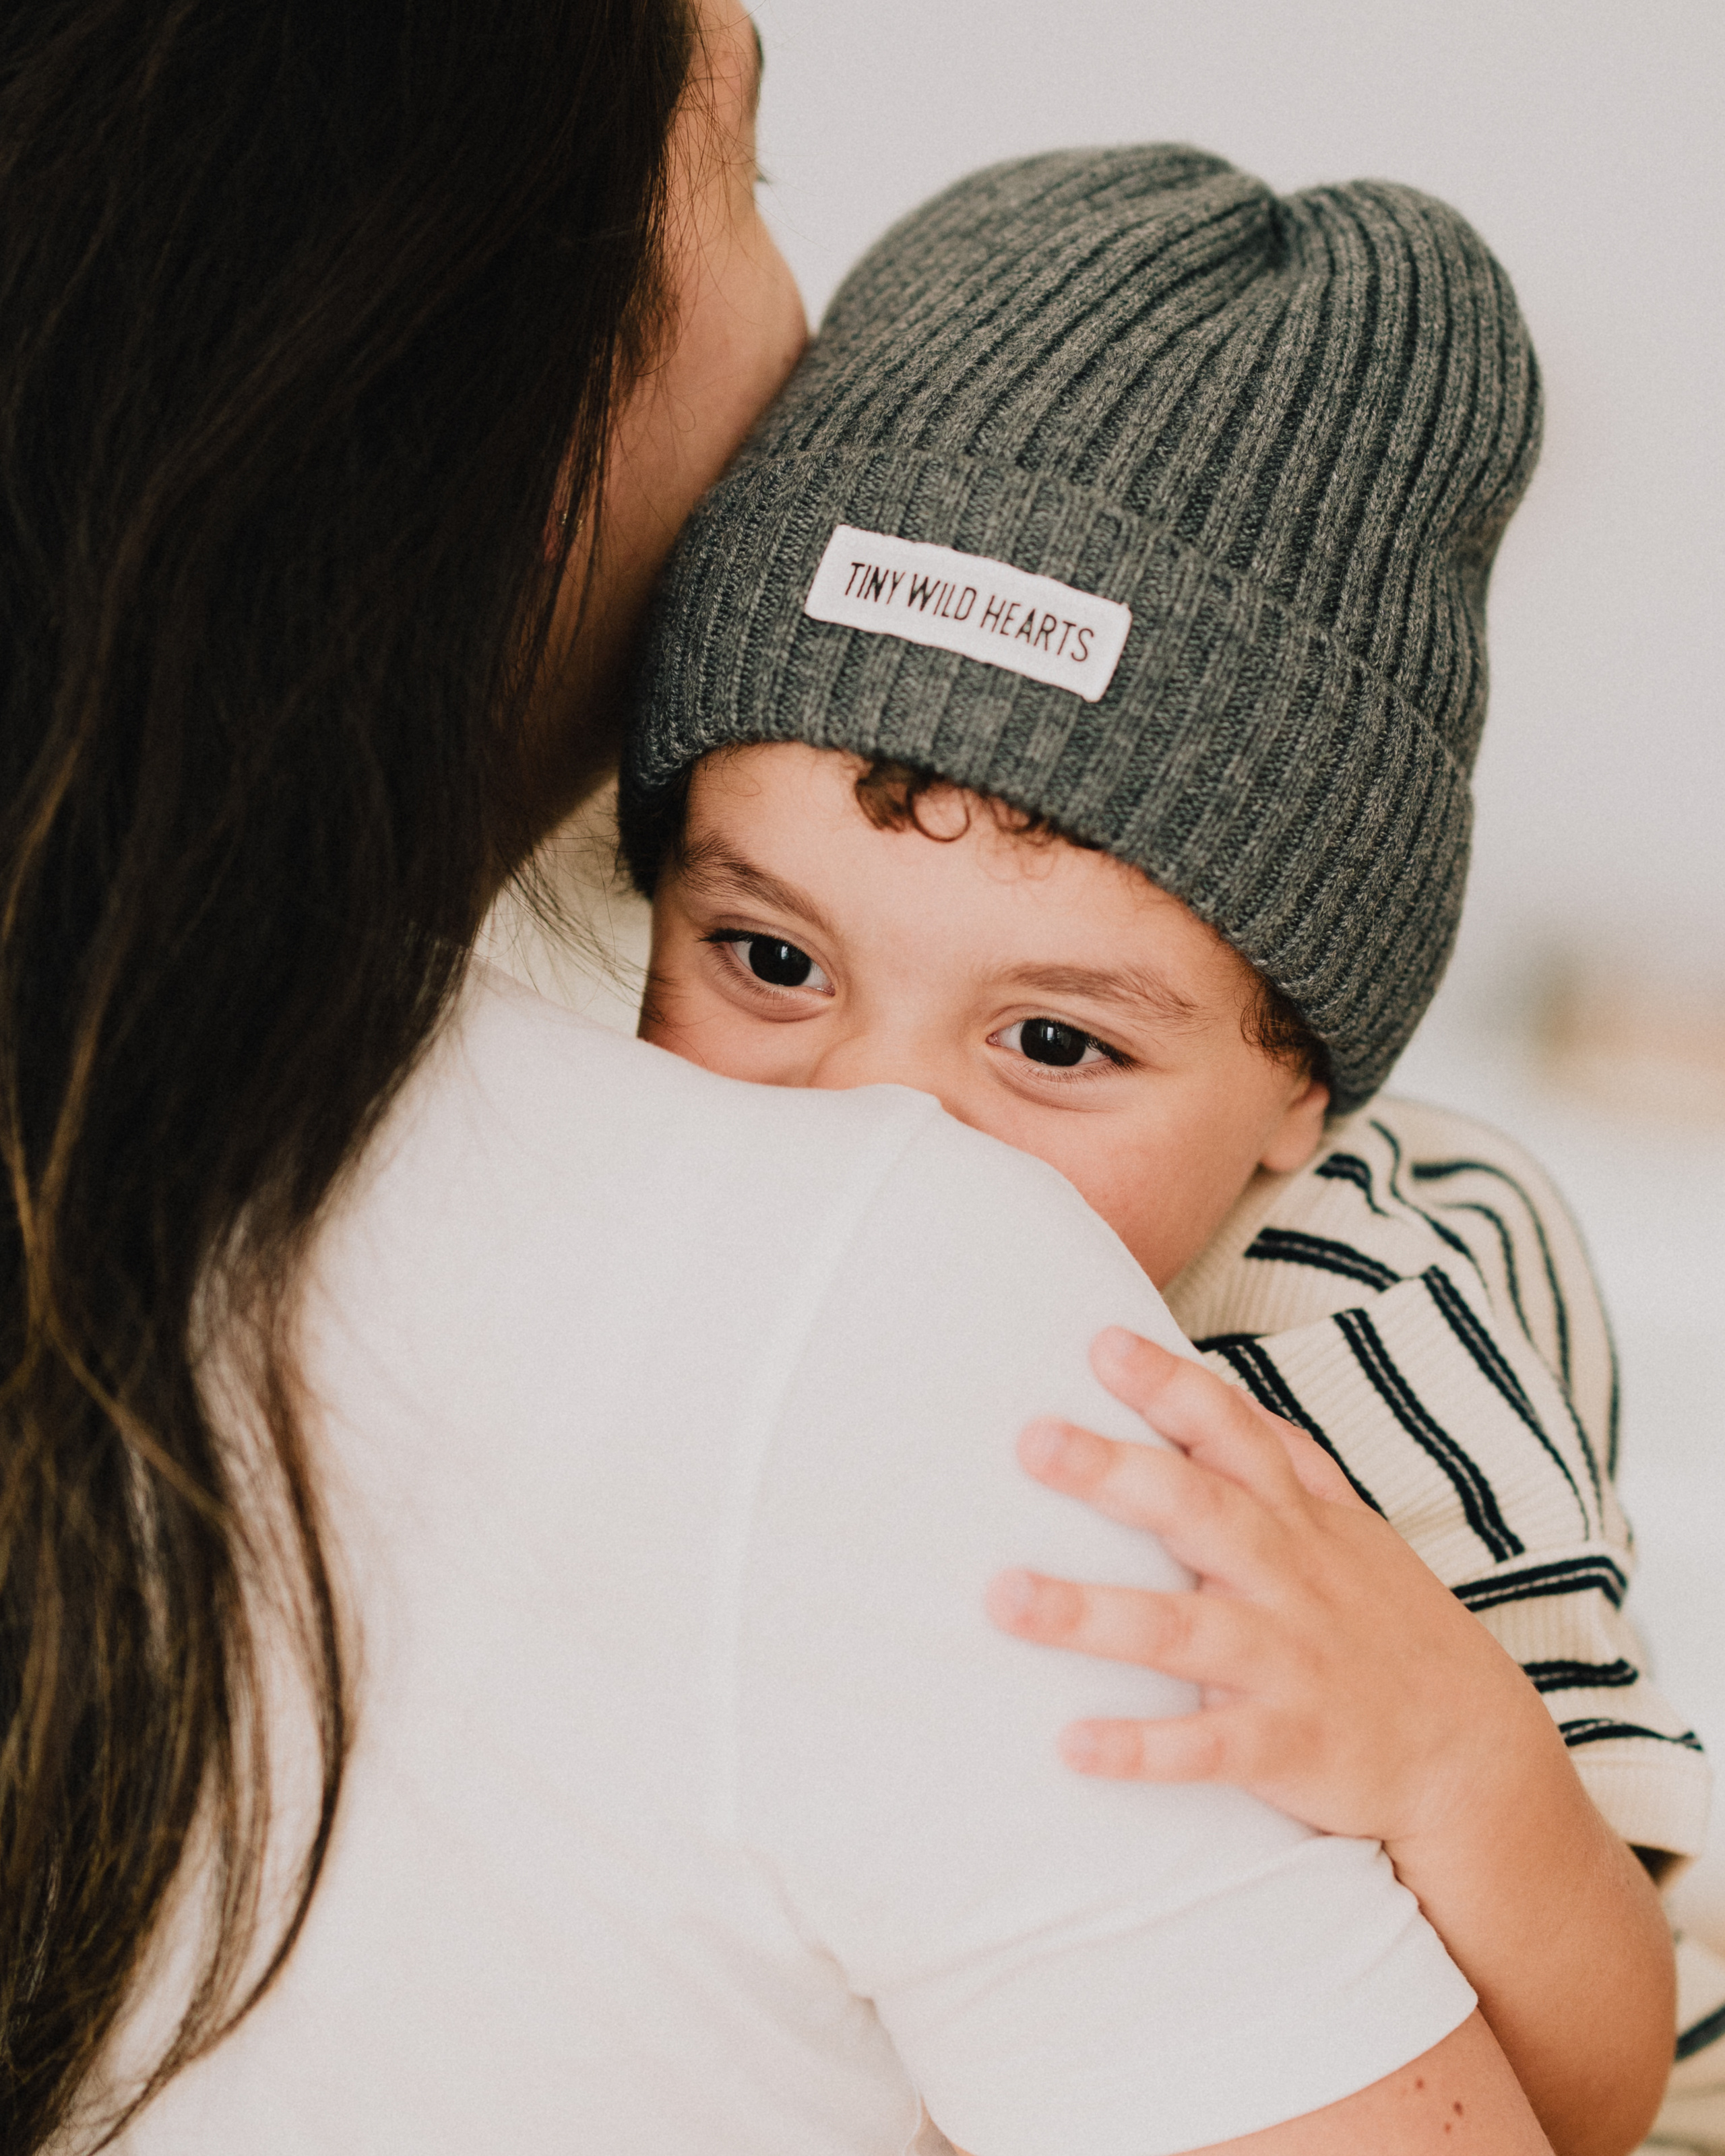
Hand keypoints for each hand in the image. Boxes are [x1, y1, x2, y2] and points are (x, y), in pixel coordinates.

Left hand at [985, 1326, 1564, 1850]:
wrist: (1475, 1758)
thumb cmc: (1386, 1625)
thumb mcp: (1351, 1529)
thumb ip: (1286, 1457)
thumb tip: (1219, 1382)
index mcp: (1295, 1521)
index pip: (1232, 1433)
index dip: (1172, 1385)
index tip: (1102, 1343)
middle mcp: (1287, 1580)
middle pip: (1196, 1510)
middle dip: (1114, 1473)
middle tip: (1031, 1440)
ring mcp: (1286, 1663)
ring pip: (1181, 1631)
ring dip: (1090, 1615)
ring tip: (1003, 1596)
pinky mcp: (1286, 1747)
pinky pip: (1205, 1749)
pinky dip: (1141, 1749)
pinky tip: (1070, 1744)